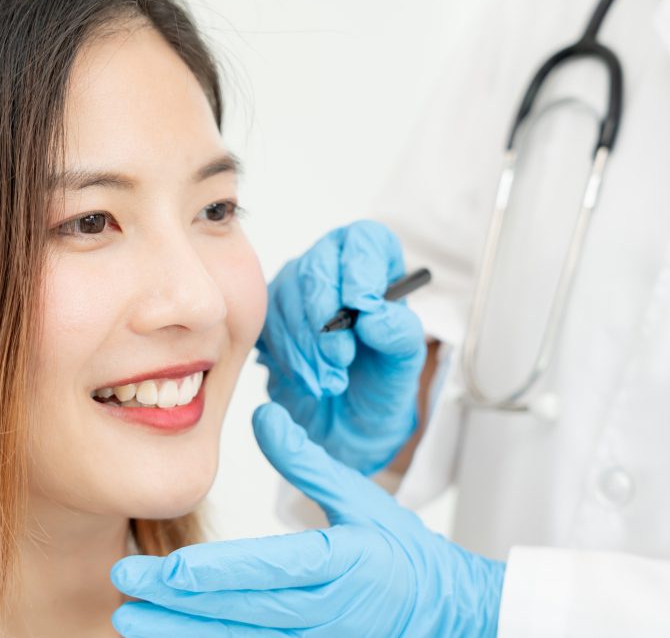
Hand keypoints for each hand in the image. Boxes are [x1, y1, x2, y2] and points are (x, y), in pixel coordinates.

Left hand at [111, 403, 504, 637]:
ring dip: (182, 634)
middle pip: (236, 612)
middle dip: (175, 605)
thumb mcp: (361, 498)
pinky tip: (174, 637)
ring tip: (132, 622)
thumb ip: (307, 461)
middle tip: (123, 589)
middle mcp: (321, 612)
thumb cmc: (402, 553)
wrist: (445, 611)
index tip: (155, 569)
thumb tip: (263, 417)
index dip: (203, 575)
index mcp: (335, 566)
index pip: (258, 572)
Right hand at [256, 220, 426, 473]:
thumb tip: (374, 314)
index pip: (364, 240)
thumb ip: (400, 335)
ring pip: (287, 295)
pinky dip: (286, 356)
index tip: (362, 307)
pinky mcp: (270, 315)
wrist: (344, 428)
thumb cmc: (379, 387)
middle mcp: (334, 268)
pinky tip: (307, 379)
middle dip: (326, 317)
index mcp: (376, 267)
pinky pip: (265, 322)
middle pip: (318, 264)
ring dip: (306, 346)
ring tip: (329, 383)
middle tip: (341, 359)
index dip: (360, 267)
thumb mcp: (404, 368)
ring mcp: (297, 289)